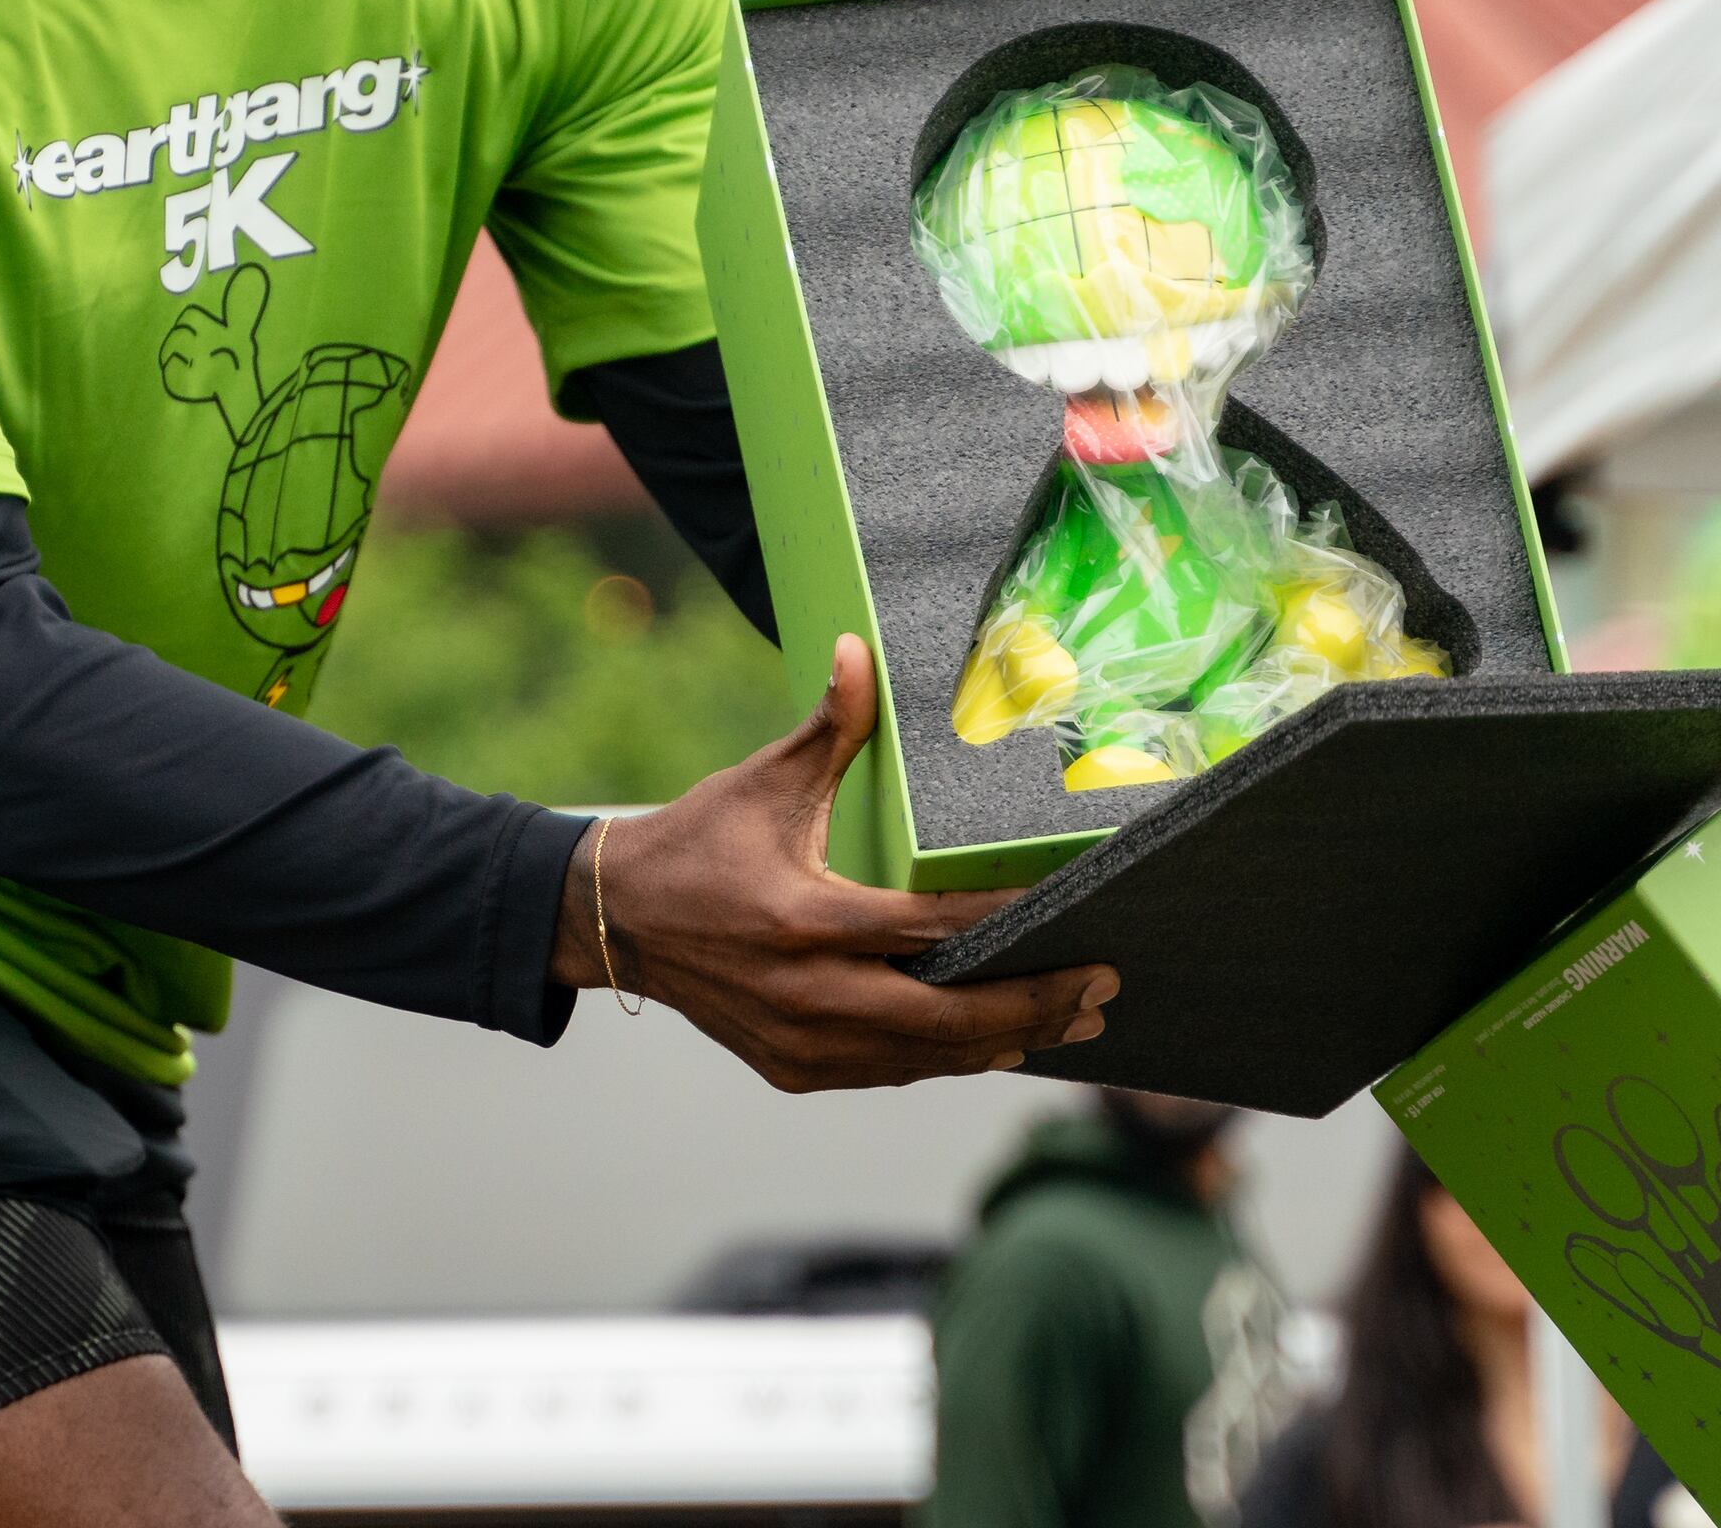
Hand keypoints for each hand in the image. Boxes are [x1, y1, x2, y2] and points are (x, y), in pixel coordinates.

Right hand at [554, 634, 1116, 1090]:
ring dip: (1002, 1041)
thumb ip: (828, 726)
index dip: (1003, 922)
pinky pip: (889, 1071)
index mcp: (804, 917)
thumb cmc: (701, 840)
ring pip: (924, 1057)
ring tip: (1072, 1019)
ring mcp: (799, 1042)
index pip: (928, 929)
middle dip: (1032, 1005)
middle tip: (1101, 986)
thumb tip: (862, 648)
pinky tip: (996, 1040)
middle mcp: (806, 993)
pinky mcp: (792, 1069)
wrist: (618, 920)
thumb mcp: (764, 780)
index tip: (1068, 910)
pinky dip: (945, 1056)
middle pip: (945, 1018)